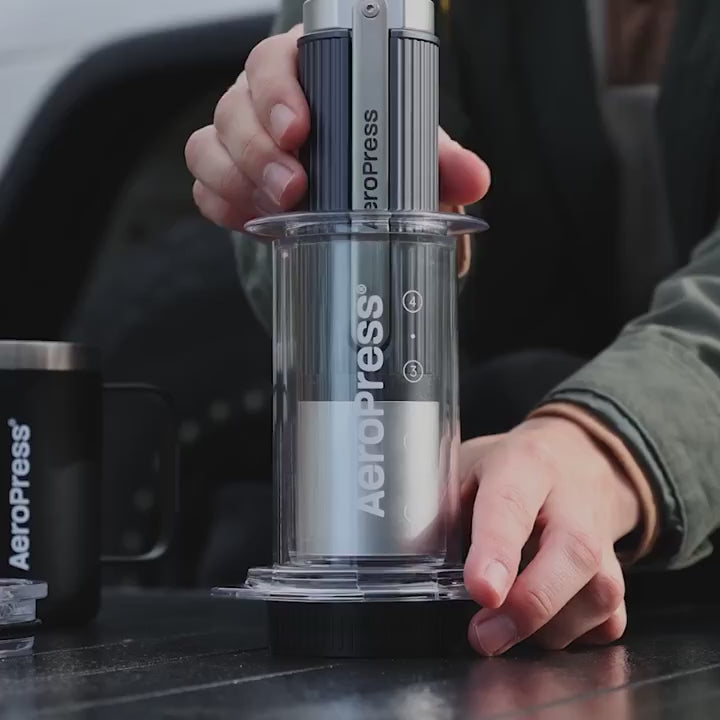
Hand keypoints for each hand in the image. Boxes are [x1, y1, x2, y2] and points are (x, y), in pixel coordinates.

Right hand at [185, 25, 490, 229]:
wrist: (348, 188)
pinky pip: (204, 189)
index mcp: (307, 72)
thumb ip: (438, 160)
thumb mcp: (408, 151)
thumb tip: (473, 176)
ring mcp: (237, 140)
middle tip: (295, 189)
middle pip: (234, 107)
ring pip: (209, 148)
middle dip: (260, 151)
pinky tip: (254, 222)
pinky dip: (224, 206)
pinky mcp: (225, 179)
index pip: (275, 62)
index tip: (301, 129)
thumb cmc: (374, 153)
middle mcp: (262, 100)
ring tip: (278, 212)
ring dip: (239, 182)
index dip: (279, 92)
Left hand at [461, 416, 640, 654]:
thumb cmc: (510, 466)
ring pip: (599, 593)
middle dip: (530, 604)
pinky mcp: (620, 572)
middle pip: (572, 553)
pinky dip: (577, 635)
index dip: (497, 551)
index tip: (483, 590)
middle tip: (486, 635)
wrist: (579, 456)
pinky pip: (610, 619)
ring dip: (549, 628)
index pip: (511, 506)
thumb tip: (417, 561)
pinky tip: (544, 625)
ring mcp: (603, 538)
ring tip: (507, 630)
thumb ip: (444, 508)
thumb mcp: (467, 466)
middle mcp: (572, 500)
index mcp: (524, 465)